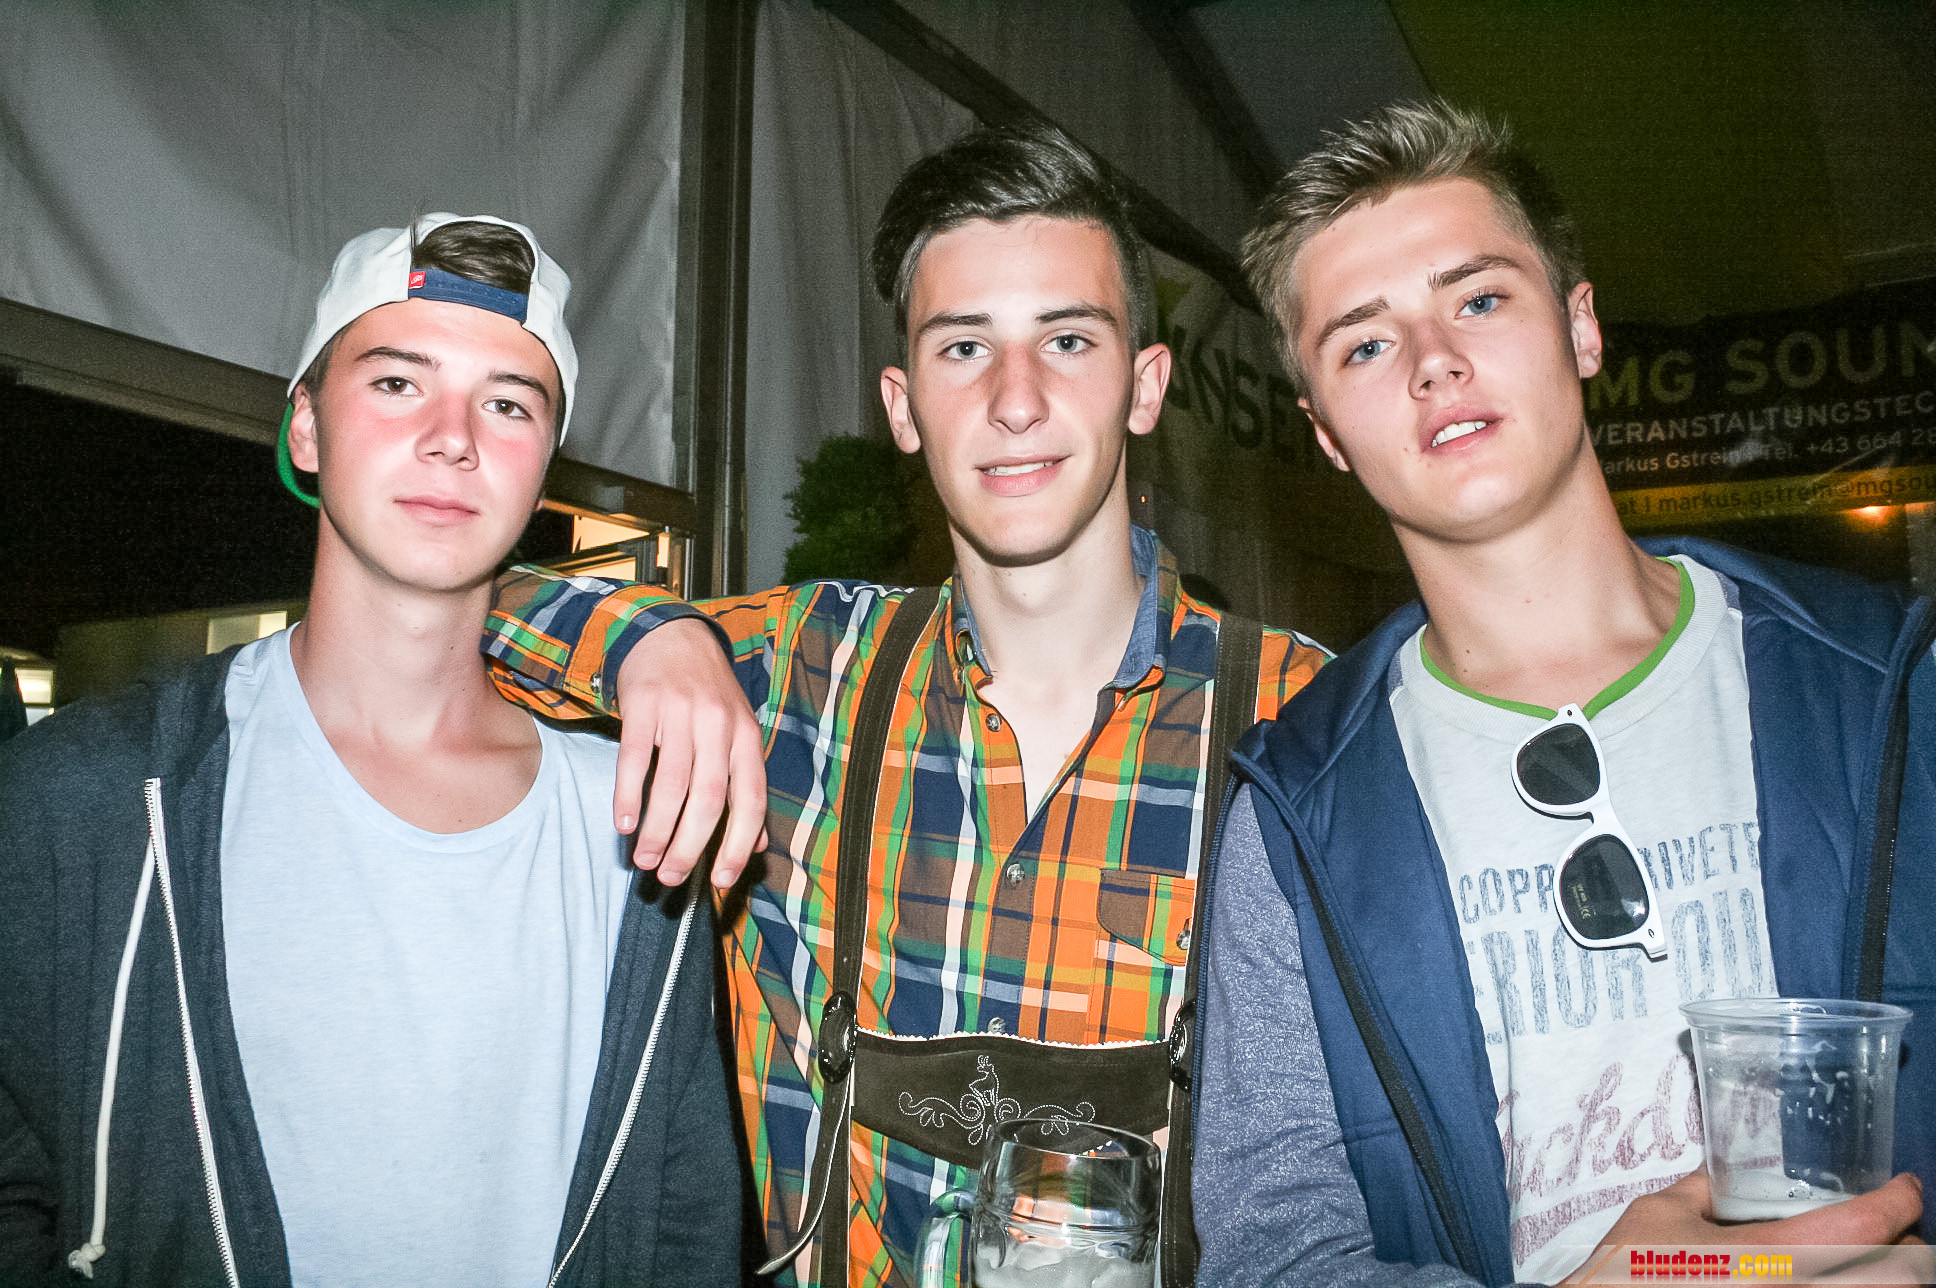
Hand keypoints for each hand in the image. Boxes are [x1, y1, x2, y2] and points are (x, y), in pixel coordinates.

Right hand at [612, 617, 766, 887]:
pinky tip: (624, 824)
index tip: (721, 880)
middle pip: (709, 798)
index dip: (738, 844)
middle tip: (670, 878)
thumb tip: (756, 845)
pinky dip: (629, 796)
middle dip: (689, 846)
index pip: (751, 800)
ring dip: (657, 830)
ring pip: (672, 784)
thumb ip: (746, 786)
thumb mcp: (738, 733)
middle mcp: (719, 725)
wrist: (672, 636)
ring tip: (644, 861)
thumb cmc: (707, 695)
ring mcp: (681, 713)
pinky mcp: (644, 705)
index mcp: (747, 738)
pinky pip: (635, 758)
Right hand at [1565, 1169, 1923, 1282]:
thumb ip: (1699, 1190)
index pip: (1867, 1226)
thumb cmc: (1630, 1273)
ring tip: (1868, 1259)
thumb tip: (1720, 1177)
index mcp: (1774, 1257)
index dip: (1901, 1201)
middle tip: (1898, 1232)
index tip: (1906, 1187)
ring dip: (1885, 1277)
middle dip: (1910, 1251)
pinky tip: (1828, 1278)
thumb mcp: (1659, 1213)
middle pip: (1902, 1279)